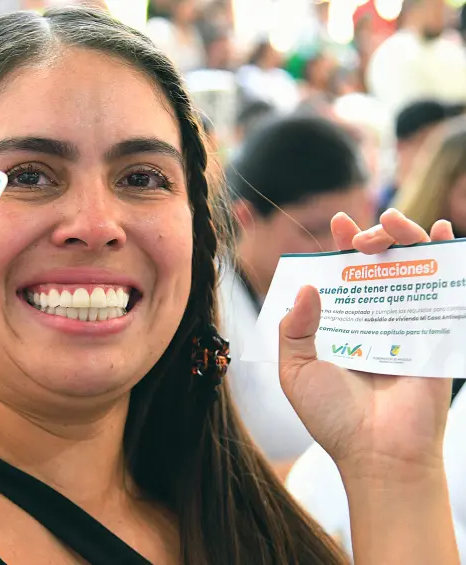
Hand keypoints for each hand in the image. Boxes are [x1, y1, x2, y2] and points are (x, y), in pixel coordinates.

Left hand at [279, 209, 453, 480]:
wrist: (378, 453)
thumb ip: (294, 329)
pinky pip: (447, 291)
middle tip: (363, 238)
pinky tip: (446, 232)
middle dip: (372, 238)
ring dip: (407, 237)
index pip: (341, 276)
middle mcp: (374, 320)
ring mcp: (407, 325)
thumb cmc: (332, 416)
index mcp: (340, 325)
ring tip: (394, 222)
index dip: (340, 247)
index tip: (339, 222)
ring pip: (411, 270)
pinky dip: (450, 258)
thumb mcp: (297, 370)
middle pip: (377, 266)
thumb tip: (306, 286)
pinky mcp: (437, 335)